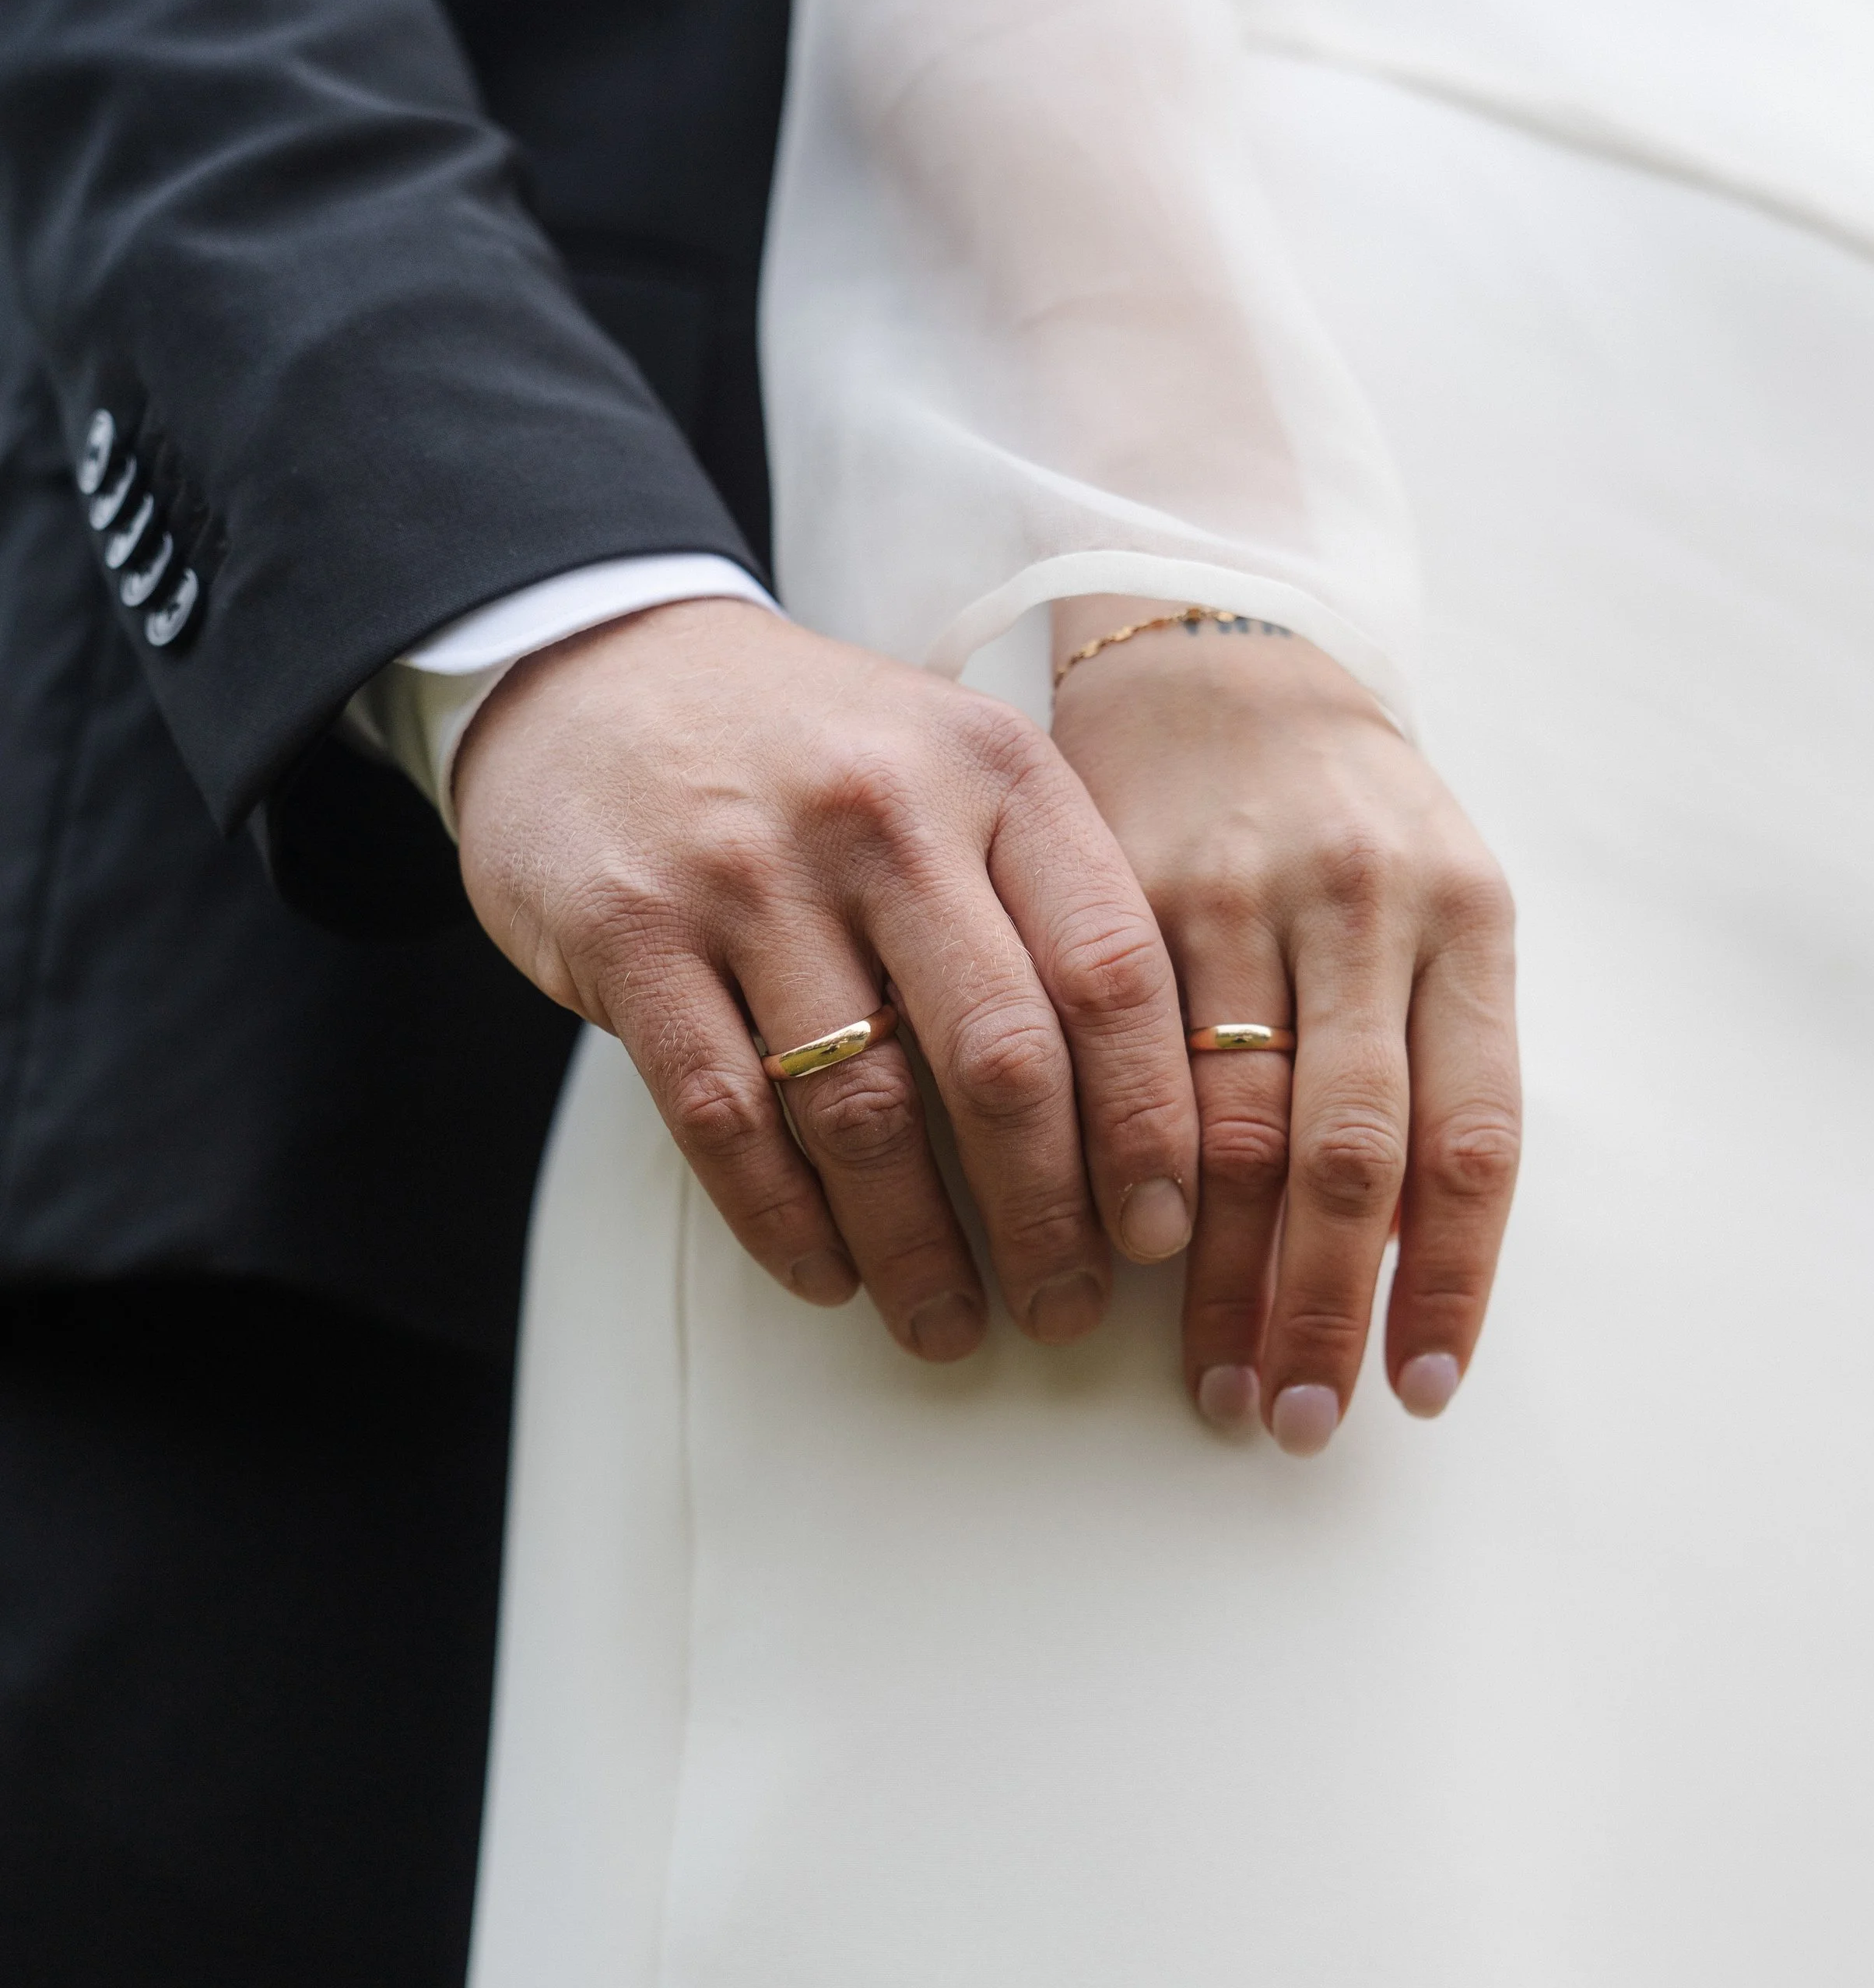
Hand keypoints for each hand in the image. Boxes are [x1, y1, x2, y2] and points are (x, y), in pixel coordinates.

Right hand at [453, 598, 1199, 1359]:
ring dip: (916, 1247)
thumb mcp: (954, 770)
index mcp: (996, 770)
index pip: (1111, 970)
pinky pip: (726, 1115)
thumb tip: (1152, 1118)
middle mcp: (884, 810)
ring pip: (862, 1107)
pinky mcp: (635, 930)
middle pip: (1002, 1059)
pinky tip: (826, 1273)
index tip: (1160, 1232)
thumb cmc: (814, 753)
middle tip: (1065, 1309)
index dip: (1149, 1124)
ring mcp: (751, 869)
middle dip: (1046, 1216)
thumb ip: (1046, 902)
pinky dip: (783, 1219)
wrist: (598, 664)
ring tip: (945, 1323)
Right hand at [1051, 612, 1519, 1450]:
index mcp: (1460, 912)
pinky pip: (1095, 1059)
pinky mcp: (1102, 877)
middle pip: (1337, 1146)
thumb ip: (1431, 1064)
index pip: (1469, 1134)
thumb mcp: (1435, 912)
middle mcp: (1347, 895)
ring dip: (1205, 1273)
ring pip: (1209, 1117)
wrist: (1214, 656)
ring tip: (1190, 1373)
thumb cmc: (1345, 822)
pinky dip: (1096, 1176)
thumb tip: (1405, 1260)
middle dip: (1316, 1304)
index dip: (1449, 1277)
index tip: (1418, 1390)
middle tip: (1289, 1417)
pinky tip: (1084, 1259)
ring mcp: (1216, 882)